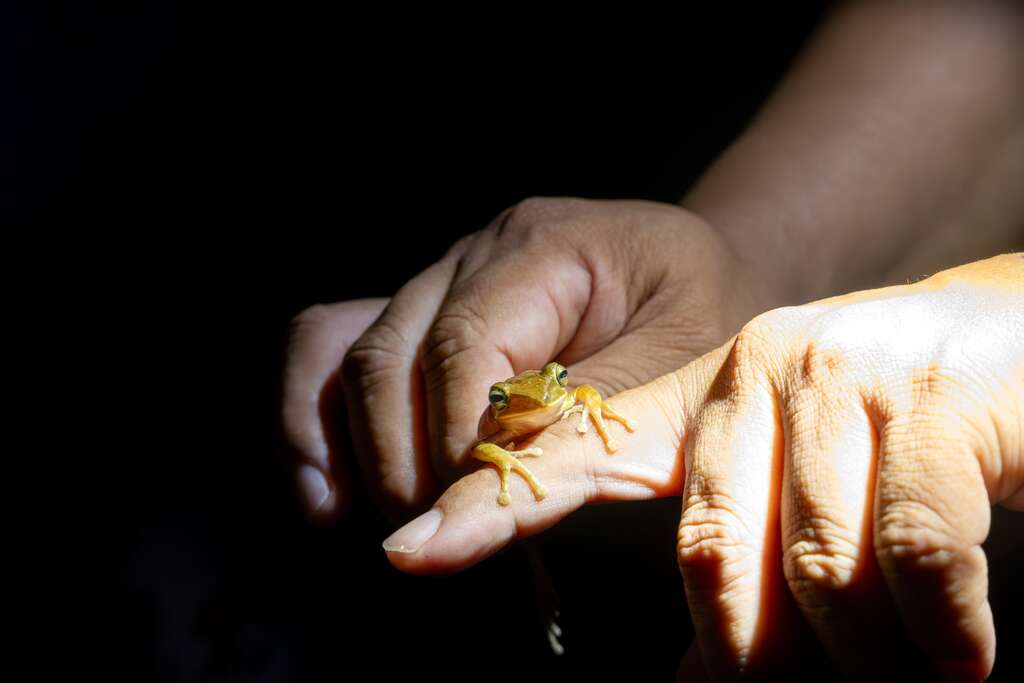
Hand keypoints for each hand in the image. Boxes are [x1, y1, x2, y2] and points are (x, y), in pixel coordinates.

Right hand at [283, 198, 772, 521]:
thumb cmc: (705, 318)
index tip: (483, 509)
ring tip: (385, 521)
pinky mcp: (420, 317)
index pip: (464, 344)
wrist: (703, 278)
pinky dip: (317, 424)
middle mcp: (475, 253)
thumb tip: (485, 497)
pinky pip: (333, 351)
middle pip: (389, 355)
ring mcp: (437, 281)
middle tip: (448, 530)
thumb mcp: (680, 364)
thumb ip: (585, 424)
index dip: (460, 441)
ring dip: (353, 451)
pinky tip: (329, 495)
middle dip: (405, 462)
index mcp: (545, 244)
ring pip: (346, 355)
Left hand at [381, 254, 1022, 679]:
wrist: (1015, 340)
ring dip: (862, 657)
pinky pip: (914, 556)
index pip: (584, 449)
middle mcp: (761, 370)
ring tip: (899, 674)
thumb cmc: (898, 428)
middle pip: (713, 555)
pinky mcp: (934, 399)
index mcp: (709, 389)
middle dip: (749, 657)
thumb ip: (738, 552)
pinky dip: (943, 631)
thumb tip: (690, 675)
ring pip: (817, 570)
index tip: (411, 551)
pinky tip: (960, 653)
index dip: (492, 503)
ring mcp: (845, 377)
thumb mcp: (796, 477)